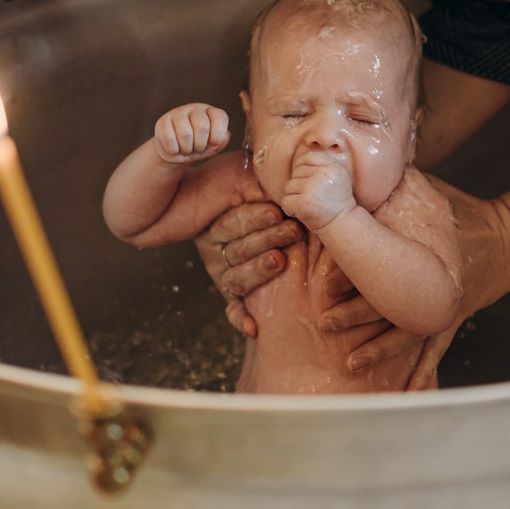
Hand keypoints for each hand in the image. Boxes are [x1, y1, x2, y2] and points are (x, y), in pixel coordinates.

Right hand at [153, 104, 230, 163]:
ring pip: (185, 134)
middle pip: (202, 128)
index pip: (220, 118)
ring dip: (187, 149)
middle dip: (200, 145)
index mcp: (211, 112)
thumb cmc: (198, 146)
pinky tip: (175, 148)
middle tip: (197, 148)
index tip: (213, 145)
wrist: (176, 152)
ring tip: (186, 148)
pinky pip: (170, 139)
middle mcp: (195, 108)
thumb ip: (222, 140)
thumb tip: (223, 136)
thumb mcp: (213, 146)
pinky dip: (174, 150)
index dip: (217, 136)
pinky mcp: (162, 121)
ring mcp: (178, 113)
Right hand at [194, 200, 305, 337]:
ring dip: (258, 272)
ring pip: (237, 278)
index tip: (277, 211)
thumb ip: (263, 187)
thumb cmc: (266, 203)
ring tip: (279, 261)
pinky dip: (240, 319)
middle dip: (266, 239)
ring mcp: (224, 275)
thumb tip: (277, 180)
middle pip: (238, 249)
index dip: (255, 217)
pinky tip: (251, 328)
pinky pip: (234, 309)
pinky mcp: (233, 297)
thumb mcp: (255, 189)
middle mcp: (217, 251)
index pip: (232, 223)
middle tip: (292, 231)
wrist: (269, 230)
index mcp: (217, 225)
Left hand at [282, 150, 354, 231]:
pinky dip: (291, 209)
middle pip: (296, 172)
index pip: (306, 157)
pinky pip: (286, 201)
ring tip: (309, 204)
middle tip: (312, 197)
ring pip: (289, 186)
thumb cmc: (336, 201)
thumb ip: (322, 163)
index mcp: (333, 166)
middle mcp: (324, 174)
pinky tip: (303, 212)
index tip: (312, 183)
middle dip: (300, 186)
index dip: (304, 171)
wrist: (343, 224)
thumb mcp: (336, 176)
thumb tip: (302, 152)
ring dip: (295, 197)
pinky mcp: (304, 203)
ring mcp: (313, 188)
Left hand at [317, 182, 509, 373]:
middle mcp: (427, 286)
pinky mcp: (449, 320)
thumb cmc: (458, 212)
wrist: (508, 237)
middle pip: (387, 304)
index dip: (350, 275)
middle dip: (356, 314)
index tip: (326, 284)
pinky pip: (434, 351)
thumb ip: (389, 186)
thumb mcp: (422, 191)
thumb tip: (348, 167)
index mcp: (417, 253)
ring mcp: (441, 308)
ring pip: (406, 334)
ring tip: (350, 365)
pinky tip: (412, 396)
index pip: (378, 265)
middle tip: (326, 321)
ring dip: (378, 349)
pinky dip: (424, 374)